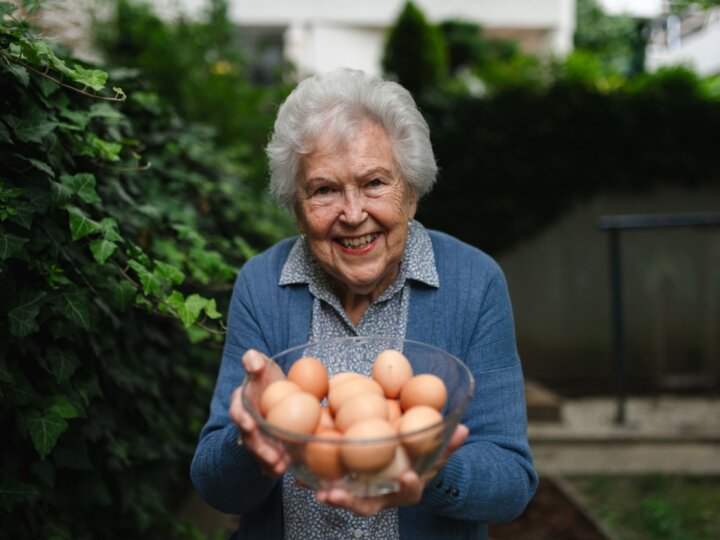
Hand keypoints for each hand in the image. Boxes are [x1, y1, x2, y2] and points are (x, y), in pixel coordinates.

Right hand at [229, 349, 289, 476]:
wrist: (278, 393)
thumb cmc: (267, 378)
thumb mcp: (262, 365)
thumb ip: (254, 361)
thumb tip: (254, 363)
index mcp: (241, 404)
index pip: (237, 412)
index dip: (242, 419)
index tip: (251, 424)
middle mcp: (246, 424)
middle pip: (249, 439)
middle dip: (259, 449)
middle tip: (272, 456)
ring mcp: (256, 438)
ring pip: (259, 453)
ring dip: (269, 462)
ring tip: (281, 467)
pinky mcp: (268, 448)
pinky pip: (269, 462)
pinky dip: (276, 467)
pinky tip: (288, 469)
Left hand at [314, 423, 468, 515]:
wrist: (406, 467)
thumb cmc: (421, 459)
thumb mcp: (437, 452)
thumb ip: (449, 443)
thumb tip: (463, 429)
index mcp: (406, 488)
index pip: (410, 490)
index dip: (408, 484)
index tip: (406, 474)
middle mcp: (383, 496)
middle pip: (367, 505)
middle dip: (351, 502)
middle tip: (336, 495)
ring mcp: (364, 494)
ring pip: (345, 499)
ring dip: (329, 494)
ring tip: (313, 489)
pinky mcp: (347, 484)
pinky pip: (330, 485)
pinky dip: (314, 482)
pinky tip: (298, 475)